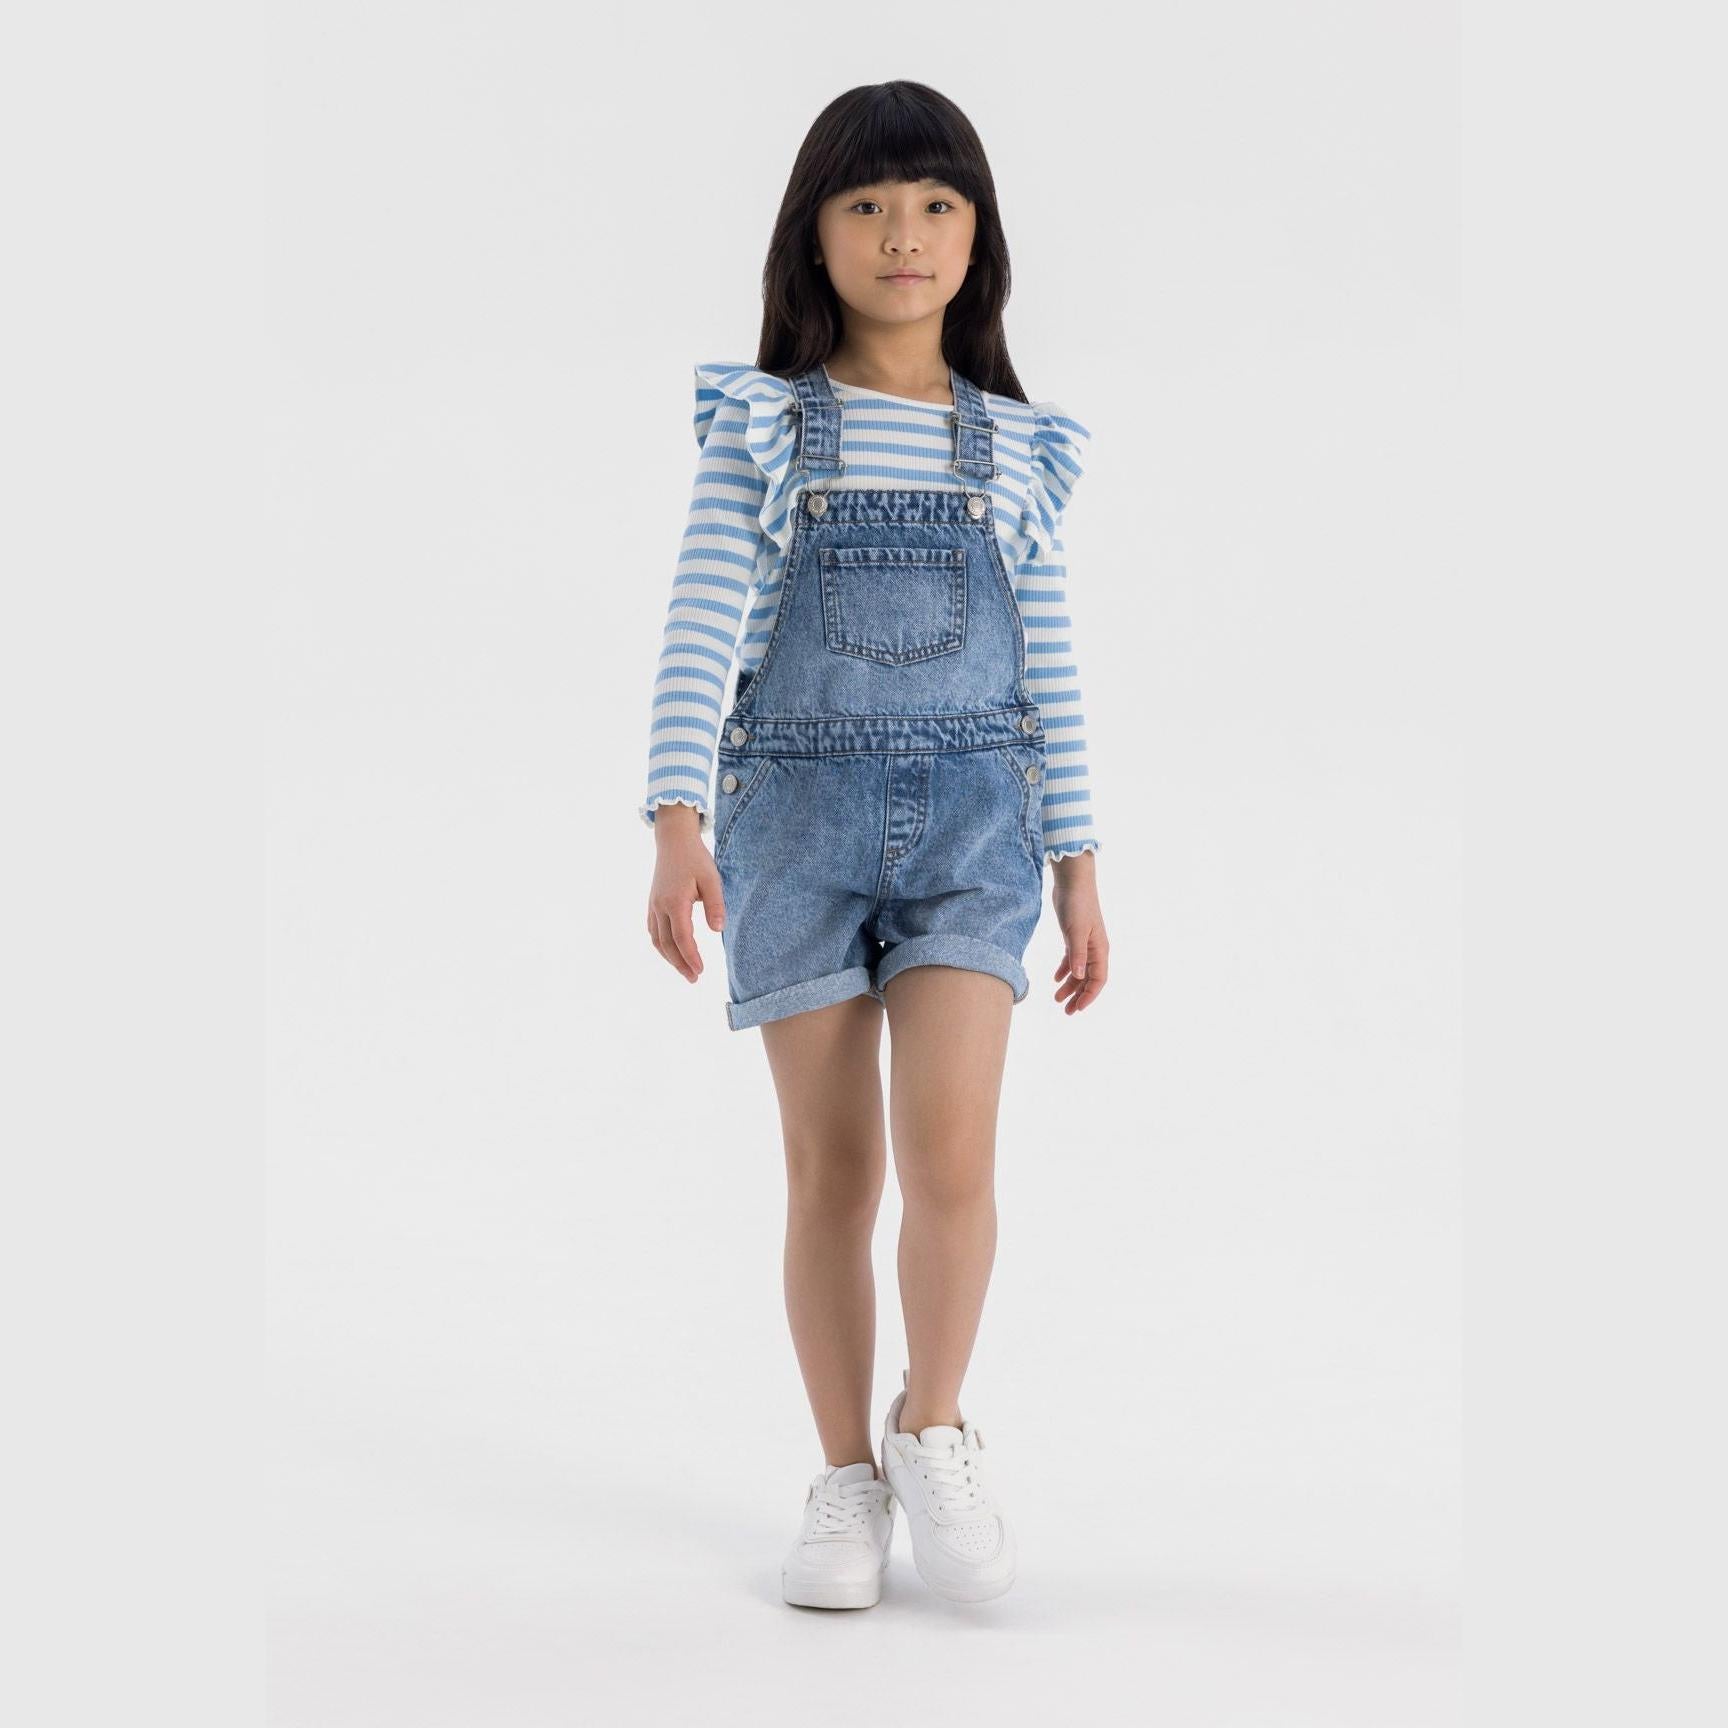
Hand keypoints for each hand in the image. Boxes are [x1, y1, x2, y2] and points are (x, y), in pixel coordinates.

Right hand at [646, 804, 724, 982]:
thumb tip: (718, 930)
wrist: (673, 841)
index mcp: (675, 902)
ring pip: (657, 940)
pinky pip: (653, 930)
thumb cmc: (695, 859)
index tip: (701, 971)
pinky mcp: (652, 903)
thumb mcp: (711, 879)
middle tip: (694, 978)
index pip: (682, 938)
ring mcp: (653, 906)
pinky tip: (670, 952)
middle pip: (667, 944)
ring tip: (684, 971)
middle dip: (680, 964)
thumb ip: (715, 905)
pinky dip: (661, 945)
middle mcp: (660, 907)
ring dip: (669, 958)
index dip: (691, 957)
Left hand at [1050, 849, 1107, 1013]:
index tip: (1076, 1008)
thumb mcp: (1076, 931)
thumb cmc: (1077, 905)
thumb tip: (1078, 977)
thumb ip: (1077, 954)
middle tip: (1066, 1011)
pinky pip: (1072, 959)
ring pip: (1079, 971)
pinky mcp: (1074, 937)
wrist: (1073, 883)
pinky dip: (1064, 970)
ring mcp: (1085, 943)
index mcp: (1100, 950)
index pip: (1098, 980)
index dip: (1089, 996)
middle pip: (1088, 979)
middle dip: (1078, 996)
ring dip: (1070, 986)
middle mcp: (1095, 949)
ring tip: (1057, 998)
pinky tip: (1055, 978)